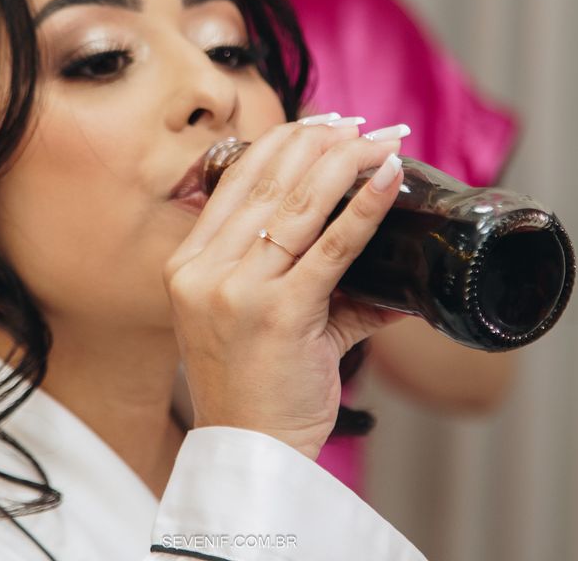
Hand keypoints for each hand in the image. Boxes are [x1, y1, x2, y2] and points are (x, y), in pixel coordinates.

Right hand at [164, 120, 406, 459]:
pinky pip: (333, 247)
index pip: (236, 180)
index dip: (281, 143)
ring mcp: (237, 290)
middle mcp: (204, 269)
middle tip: (359, 124)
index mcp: (188, 263)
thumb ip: (292, 275)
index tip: (319, 124)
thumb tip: (363, 252)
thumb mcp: (246, 318)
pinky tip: (389, 176)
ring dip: (345, 162)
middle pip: (269, 181)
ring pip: (299, 204)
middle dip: (320, 141)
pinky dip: (365, 207)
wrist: (248, 454)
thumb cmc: (250, 385)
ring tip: (379, 140)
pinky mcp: (280, 313)